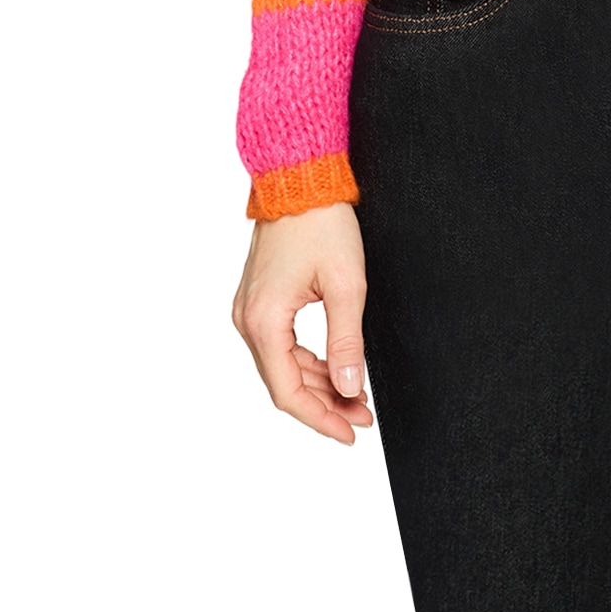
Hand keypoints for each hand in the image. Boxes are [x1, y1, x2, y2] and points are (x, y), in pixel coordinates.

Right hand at [232, 201, 373, 444]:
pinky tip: (335, 367)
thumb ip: (346, 341)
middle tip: (362, 416)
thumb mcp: (346, 284)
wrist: (300, 178)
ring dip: (318, 383)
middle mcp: (248, 320)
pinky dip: (307, 361)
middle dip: (325, 404)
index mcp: (264, 321)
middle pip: (284, 382)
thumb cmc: (322, 223)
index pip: (288, 392)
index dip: (320, 419)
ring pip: (283, 365)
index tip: (350, 433)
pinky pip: (281, 344)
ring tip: (355, 396)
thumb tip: (349, 387)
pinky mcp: (259, 299)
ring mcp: (250, 310)